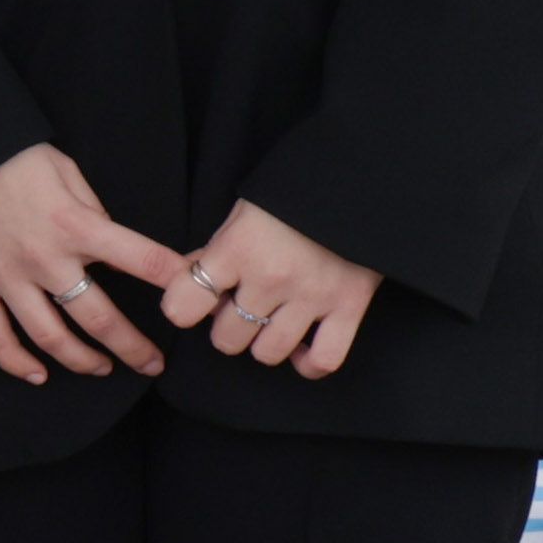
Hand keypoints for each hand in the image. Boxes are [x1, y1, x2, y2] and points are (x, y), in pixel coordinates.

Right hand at [0, 145, 189, 387]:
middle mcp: (45, 259)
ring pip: (51, 337)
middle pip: (99, 318)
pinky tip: (39, 375)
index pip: (141, 259)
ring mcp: (8, 278)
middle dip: (134, 347)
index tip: (200, 297)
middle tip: (153, 364)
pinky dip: (17, 362)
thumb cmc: (9, 157)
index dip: (176, 280)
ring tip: (104, 368)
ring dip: (83, 361)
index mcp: (76, 225)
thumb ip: (93, 208)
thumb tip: (111, 243)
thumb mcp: (64, 169)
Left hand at [160, 197, 383, 381]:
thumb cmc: (291, 195)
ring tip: (273, 322)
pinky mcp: (350, 305)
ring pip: (269, 353)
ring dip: (266, 344)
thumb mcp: (242, 214)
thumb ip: (214, 252)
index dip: (184, 307)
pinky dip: (310, 363)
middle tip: (243, 307)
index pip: (183, 305)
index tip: (196, 301)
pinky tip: (303, 348)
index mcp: (237, 249)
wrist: (358, 179)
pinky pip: (324, 359)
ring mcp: (312, 294)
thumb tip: (183, 281)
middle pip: (227, 338)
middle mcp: (271, 277)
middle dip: (230, 328)